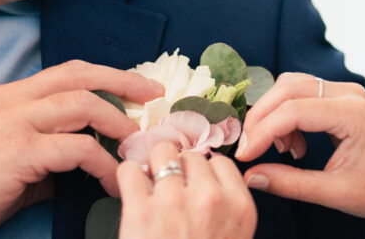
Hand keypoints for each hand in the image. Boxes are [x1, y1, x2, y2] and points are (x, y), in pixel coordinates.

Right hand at [0, 60, 162, 238]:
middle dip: (123, 83)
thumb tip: (82, 161)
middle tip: (153, 97)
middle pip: (80, 76)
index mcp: (7, 96)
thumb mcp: (2, 157)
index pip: (66, 73)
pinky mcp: (17, 152)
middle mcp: (11, 100)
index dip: (105, 76)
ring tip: (136, 144)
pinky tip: (113, 178)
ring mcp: (14, 123)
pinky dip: (102, 161)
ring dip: (117, 122)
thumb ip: (41, 150)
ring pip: (82, 105)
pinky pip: (76, 149)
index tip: (135, 87)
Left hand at [117, 141, 256, 238]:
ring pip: (162, 153)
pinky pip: (129, 170)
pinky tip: (130, 189)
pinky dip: (126, 176)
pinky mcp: (140, 211)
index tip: (194, 181)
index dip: (204, 171)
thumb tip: (204, 179)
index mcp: (238, 207)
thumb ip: (226, 208)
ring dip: (153, 166)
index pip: (221, 163)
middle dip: (179, 167)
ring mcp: (174, 201)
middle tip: (169, 185)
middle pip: (192, 156)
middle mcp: (209, 198)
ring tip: (148, 183)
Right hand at [234, 72, 364, 224]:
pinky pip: (302, 92)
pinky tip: (294, 144)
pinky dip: (287, 114)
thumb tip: (250, 176)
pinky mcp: (341, 96)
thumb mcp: (335, 193)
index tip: (243, 155)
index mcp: (352, 115)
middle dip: (261, 117)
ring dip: (274, 113)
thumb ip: (290, 184)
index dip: (261, 132)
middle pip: (287, 88)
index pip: (292, 111)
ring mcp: (346, 91)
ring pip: (291, 85)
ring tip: (280, 150)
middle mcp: (349, 94)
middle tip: (248, 148)